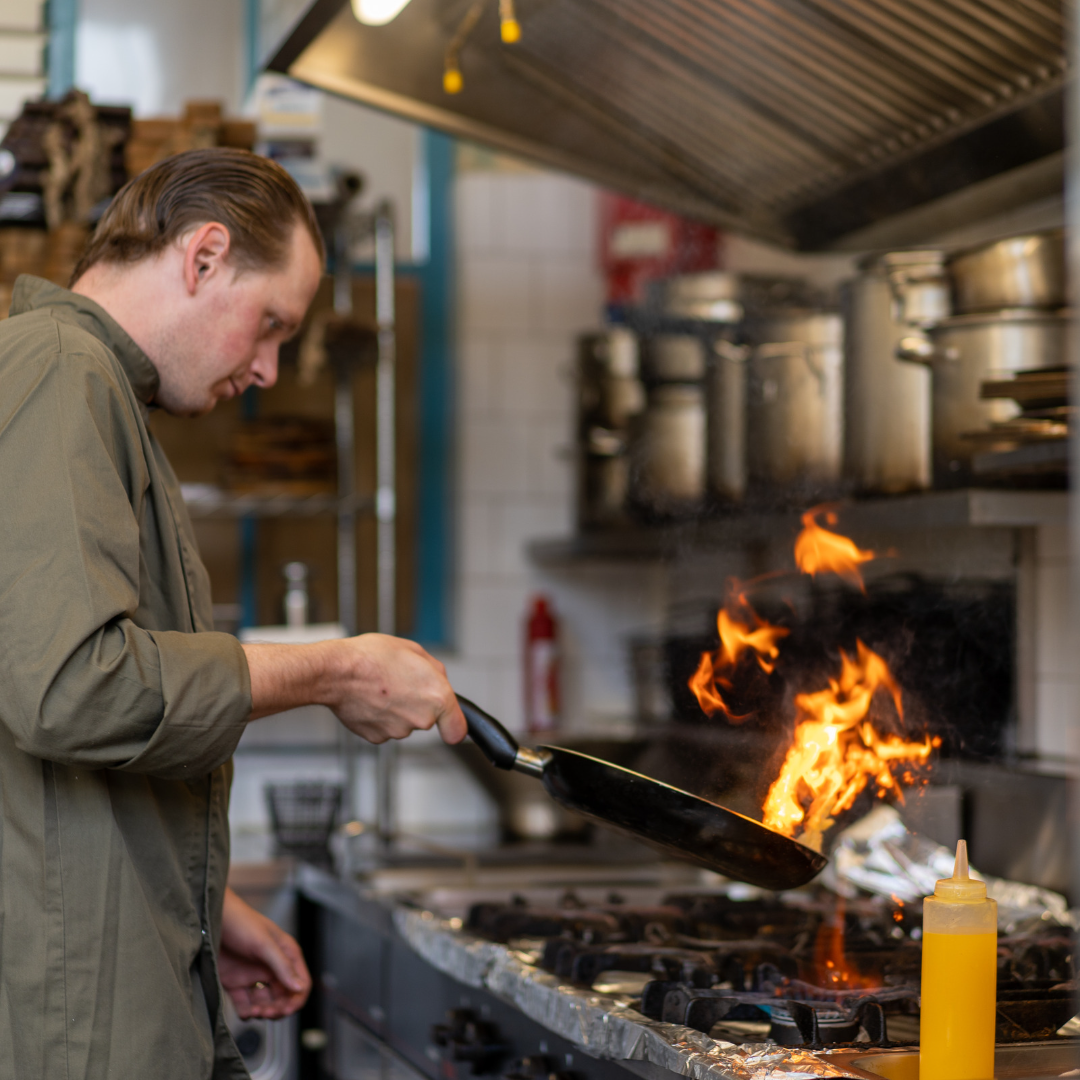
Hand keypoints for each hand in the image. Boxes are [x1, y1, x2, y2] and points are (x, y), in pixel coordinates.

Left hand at [218, 888, 310, 1019]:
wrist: (209, 919)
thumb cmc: (240, 922)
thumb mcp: (264, 944)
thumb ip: (282, 966)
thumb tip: (300, 987)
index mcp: (286, 954)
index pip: (301, 982)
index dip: (296, 999)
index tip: (284, 1010)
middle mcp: (272, 966)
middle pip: (284, 996)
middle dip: (278, 1008)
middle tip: (266, 1012)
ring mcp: (254, 975)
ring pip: (266, 1002)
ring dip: (263, 1011)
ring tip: (254, 1011)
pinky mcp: (235, 982)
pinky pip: (245, 1003)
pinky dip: (247, 1012)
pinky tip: (245, 1011)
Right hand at [322, 634, 465, 744]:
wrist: (337, 672)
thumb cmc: (372, 657)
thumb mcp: (413, 650)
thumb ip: (435, 670)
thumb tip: (439, 680)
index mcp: (437, 697)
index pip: (457, 729)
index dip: (453, 725)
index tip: (449, 723)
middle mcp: (421, 719)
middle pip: (427, 718)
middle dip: (417, 703)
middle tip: (400, 683)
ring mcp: (398, 731)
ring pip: (404, 722)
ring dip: (397, 708)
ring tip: (381, 687)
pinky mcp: (377, 737)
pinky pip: (385, 727)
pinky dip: (379, 716)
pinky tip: (370, 698)